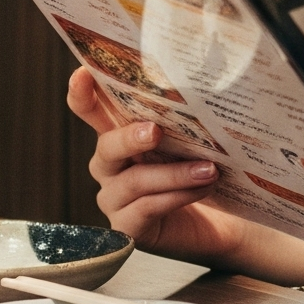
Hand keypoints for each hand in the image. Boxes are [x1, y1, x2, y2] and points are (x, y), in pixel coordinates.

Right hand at [67, 69, 258, 266]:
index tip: (81, 75)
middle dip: (130, 138)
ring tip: (208, 169)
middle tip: (155, 131)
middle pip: (107, 147)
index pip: (93, 113)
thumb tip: (207, 92)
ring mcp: (115, 199)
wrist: (222, 222)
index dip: (82, 96)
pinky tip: (202, 189)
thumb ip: (188, 121)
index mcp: (120, 137)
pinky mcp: (128, 228)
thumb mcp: (196, 142)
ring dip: (174, 173)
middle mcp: (110, 167)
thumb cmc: (204, 173)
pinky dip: (177, 196)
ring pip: (134, 181)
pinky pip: (147, 208)